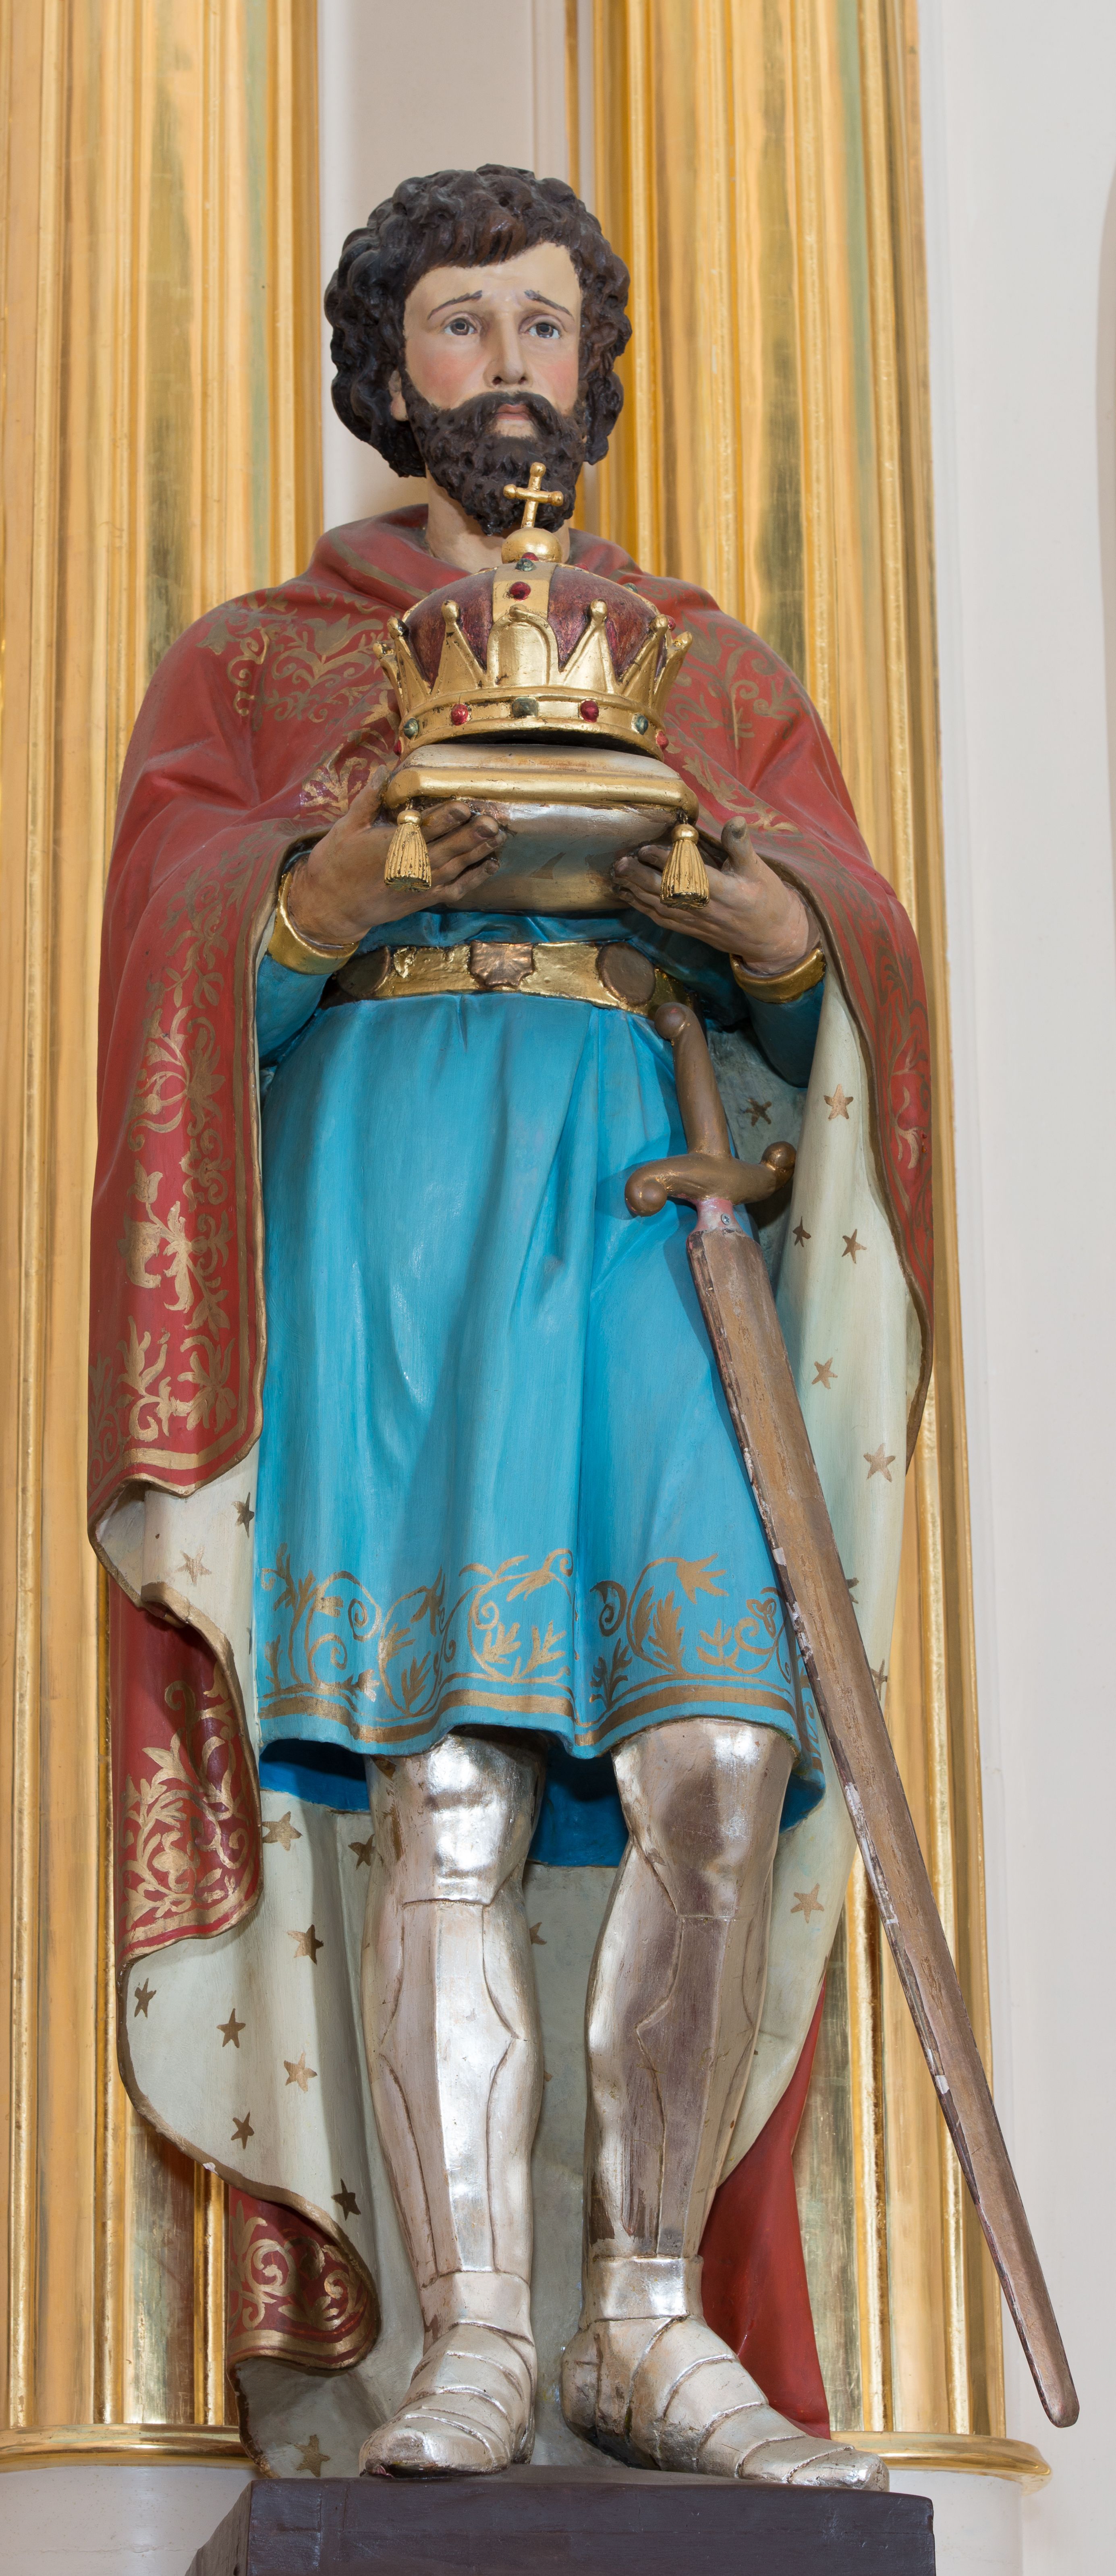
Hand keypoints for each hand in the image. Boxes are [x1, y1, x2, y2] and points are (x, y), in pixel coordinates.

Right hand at [285, 768, 507, 946]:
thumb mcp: (347, 826)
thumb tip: (384, 769)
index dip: (448, 818)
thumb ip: (369, 799)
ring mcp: (420, 885)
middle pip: (449, 848)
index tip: (466, 807)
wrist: (330, 907)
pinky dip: (474, 878)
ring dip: (479, 852)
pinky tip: (490, 864)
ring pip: (457, 867)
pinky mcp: (423, 899)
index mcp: (393, 846)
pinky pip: (455, 889)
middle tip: (494, 821)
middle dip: (474, 835)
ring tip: (499, 836)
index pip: (426, 829)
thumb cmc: (336, 863)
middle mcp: (411, 867)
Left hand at [611, 815, 810, 971]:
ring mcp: (696, 922)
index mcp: (723, 891)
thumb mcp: (759, 870)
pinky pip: (662, 920)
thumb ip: (741, 846)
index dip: (664, 863)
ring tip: (618, 874)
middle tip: (621, 862)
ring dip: (635, 892)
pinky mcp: (691, 930)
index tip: (648, 848)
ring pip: (659, 908)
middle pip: (665, 894)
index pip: (687, 877)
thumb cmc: (768, 900)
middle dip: (640, 878)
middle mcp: (705, 909)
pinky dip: (643, 908)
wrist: (772, 939)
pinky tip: (628, 896)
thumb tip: (735, 820)